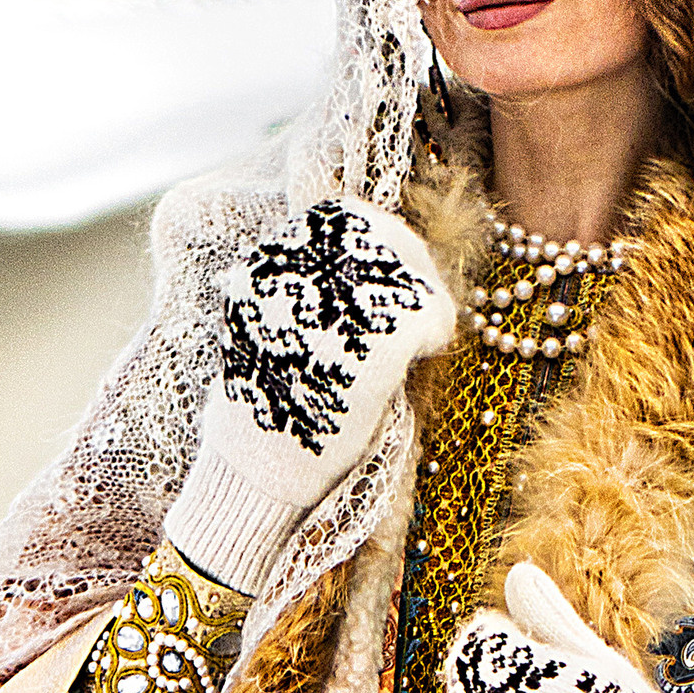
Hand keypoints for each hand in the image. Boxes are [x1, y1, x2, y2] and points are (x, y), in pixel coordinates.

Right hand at [165, 200, 454, 594]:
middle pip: (379, 235)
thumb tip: (364, 270)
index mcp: (268, 265)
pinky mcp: (372, 348)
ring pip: (409, 273)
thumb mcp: (274, 334)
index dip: (381, 239)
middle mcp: (298, 274)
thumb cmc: (270, 412)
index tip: (398, 269)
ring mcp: (335, 308)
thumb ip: (308, 294)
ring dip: (427, 299)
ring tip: (427, 333)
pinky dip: (438, 328)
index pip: (340, 220)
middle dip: (412, 263)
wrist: (255, 472)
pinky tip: (430, 350)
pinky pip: (427, 314)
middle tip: (427, 301)